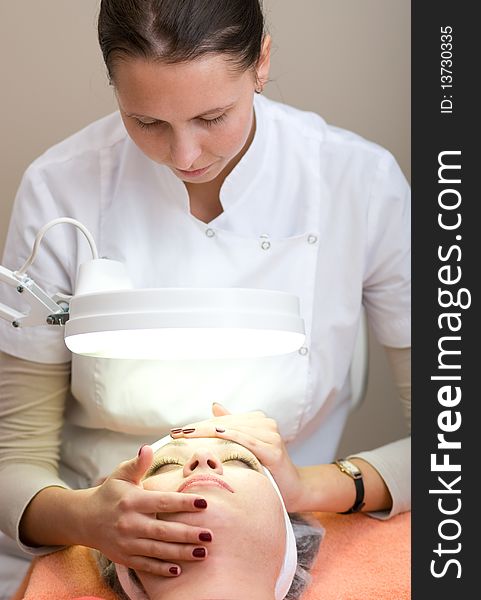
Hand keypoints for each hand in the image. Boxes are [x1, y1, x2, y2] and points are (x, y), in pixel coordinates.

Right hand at [81, 445, 212, 575]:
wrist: (84, 519)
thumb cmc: (110, 493)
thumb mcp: (121, 475)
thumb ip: (137, 464)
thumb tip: (147, 448)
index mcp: (132, 501)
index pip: (163, 502)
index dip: (184, 503)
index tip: (205, 503)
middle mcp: (129, 523)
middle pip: (163, 530)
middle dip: (188, 534)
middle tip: (210, 535)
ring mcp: (126, 543)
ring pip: (157, 550)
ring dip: (181, 553)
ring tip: (203, 553)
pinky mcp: (124, 557)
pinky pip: (145, 565)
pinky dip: (161, 569)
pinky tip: (178, 570)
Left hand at [170, 404, 303, 510]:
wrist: (294, 489)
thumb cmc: (267, 469)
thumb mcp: (247, 447)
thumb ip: (232, 426)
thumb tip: (214, 405)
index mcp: (257, 420)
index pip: (221, 421)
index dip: (199, 425)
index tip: (177, 431)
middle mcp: (265, 423)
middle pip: (224, 424)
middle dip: (198, 428)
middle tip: (176, 433)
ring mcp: (271, 434)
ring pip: (233, 429)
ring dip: (208, 431)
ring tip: (187, 435)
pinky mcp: (274, 449)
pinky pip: (247, 440)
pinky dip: (231, 436)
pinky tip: (215, 434)